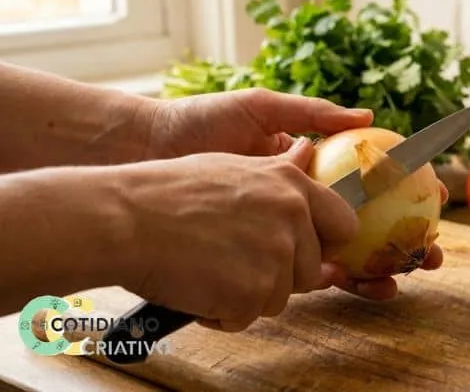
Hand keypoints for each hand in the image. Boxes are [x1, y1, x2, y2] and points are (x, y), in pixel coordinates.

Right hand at [121, 137, 356, 330]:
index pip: (344, 225)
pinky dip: (222, 313)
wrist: (125, 218)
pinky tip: (196, 286)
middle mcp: (294, 216)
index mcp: (293, 185)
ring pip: (279, 297)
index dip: (324, 244)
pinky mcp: (254, 292)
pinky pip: (247, 317)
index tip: (303, 250)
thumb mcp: (234, 166)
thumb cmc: (169, 191)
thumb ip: (279, 171)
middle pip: (310, 270)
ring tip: (208, 268)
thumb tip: (308, 151)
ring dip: (246, 294)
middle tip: (234, 260)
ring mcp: (276, 255)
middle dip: (278, 275)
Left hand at [146, 88, 448, 300]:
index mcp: (307, 166)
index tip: (433, 198)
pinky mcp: (263, 252)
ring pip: (344, 254)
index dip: (403, 194)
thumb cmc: (203, 122)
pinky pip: (309, 269)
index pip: (366, 184)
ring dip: (379, 268)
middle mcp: (301, 200)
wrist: (149, 152)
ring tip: (406, 276)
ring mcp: (285, 228)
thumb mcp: (262, 107)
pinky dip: (341, 280)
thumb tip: (370, 115)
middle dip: (402, 242)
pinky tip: (364, 286)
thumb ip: (314, 113)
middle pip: (365, 226)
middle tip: (431, 253)